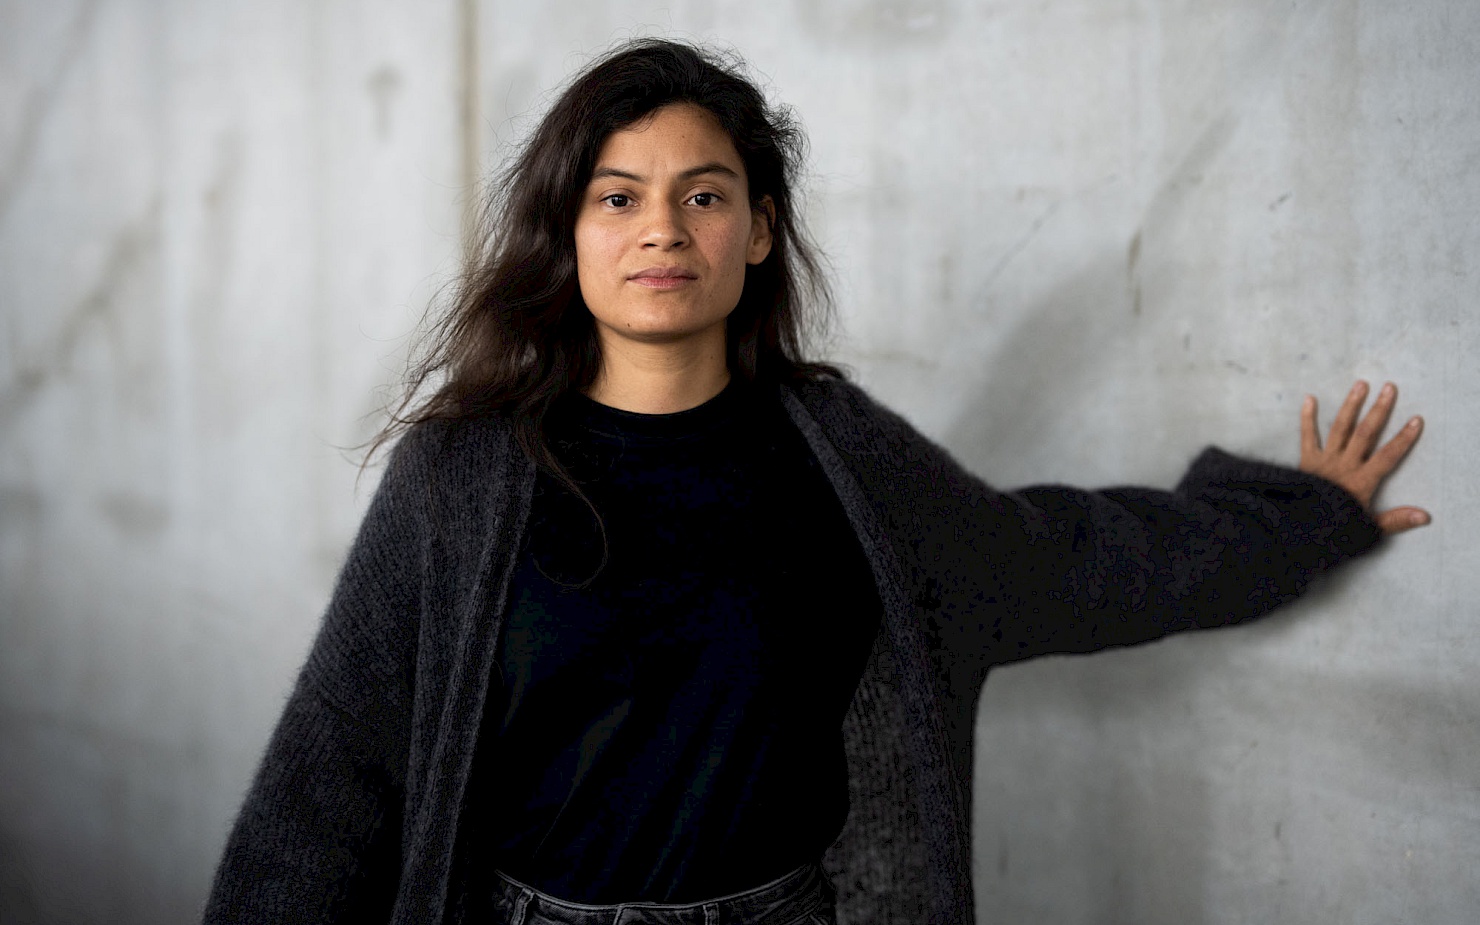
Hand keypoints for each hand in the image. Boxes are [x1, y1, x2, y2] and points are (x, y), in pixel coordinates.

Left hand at [1300, 380, 1428, 533]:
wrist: (1296, 530)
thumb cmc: (1332, 529)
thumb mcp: (1366, 528)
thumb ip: (1395, 520)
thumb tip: (1425, 517)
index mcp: (1361, 481)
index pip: (1388, 456)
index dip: (1403, 439)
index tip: (1416, 420)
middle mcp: (1344, 466)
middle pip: (1365, 434)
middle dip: (1378, 410)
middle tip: (1389, 388)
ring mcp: (1323, 461)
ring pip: (1340, 429)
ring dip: (1351, 406)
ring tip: (1360, 385)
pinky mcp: (1305, 461)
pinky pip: (1306, 436)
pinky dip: (1307, 417)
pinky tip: (1309, 398)